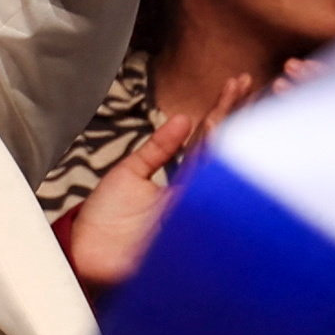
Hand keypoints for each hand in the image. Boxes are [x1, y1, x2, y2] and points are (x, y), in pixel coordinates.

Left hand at [57, 75, 255, 288]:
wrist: (83, 255)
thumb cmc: (105, 221)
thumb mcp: (129, 175)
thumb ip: (158, 149)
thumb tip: (185, 118)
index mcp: (186, 183)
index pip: (210, 141)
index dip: (224, 110)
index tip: (238, 80)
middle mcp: (197, 196)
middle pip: (224, 148)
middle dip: (239, 113)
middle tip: (251, 79)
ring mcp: (196, 211)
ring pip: (221, 166)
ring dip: (233, 129)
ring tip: (246, 94)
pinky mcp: (187, 227)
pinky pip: (207, 197)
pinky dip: (218, 168)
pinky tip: (225, 135)